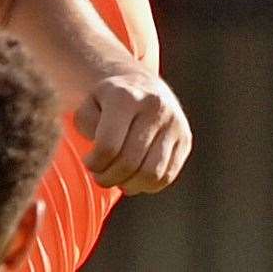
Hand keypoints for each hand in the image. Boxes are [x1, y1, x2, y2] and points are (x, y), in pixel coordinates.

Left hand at [75, 69, 191, 193]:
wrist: (141, 85)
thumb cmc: (107, 101)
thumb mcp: (88, 105)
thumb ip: (87, 126)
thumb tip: (99, 155)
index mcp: (125, 97)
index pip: (108, 146)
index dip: (95, 163)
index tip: (88, 163)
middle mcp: (154, 107)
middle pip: (129, 162)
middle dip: (109, 178)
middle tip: (99, 177)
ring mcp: (174, 123)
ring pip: (152, 174)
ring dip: (130, 185)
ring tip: (117, 181)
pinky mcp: (185, 139)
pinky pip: (167, 175)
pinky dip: (148, 185)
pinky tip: (134, 179)